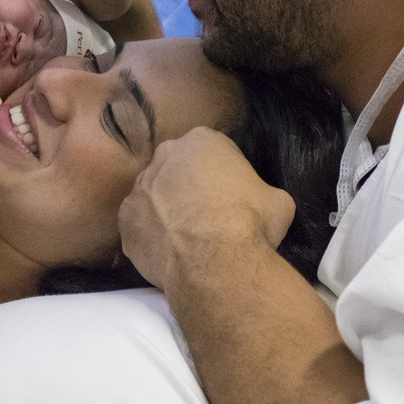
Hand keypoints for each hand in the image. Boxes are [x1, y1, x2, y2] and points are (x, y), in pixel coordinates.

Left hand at [119, 128, 295, 289]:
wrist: (214, 263)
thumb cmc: (250, 224)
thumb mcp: (278, 201)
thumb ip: (262, 192)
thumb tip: (261, 202)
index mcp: (202, 140)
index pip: (215, 151)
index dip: (225, 175)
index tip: (233, 198)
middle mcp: (164, 156)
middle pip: (179, 168)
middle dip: (190, 187)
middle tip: (208, 216)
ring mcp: (139, 187)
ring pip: (155, 195)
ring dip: (168, 210)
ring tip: (188, 239)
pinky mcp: (125, 220)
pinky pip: (140, 225)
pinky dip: (152, 236)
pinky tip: (170, 253)